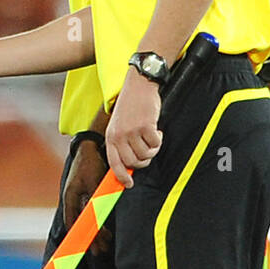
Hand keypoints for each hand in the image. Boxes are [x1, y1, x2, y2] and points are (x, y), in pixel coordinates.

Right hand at [63, 139, 111, 252]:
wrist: (91, 145)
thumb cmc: (91, 162)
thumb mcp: (94, 181)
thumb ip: (96, 200)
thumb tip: (98, 217)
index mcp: (71, 198)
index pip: (73, 222)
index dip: (80, 236)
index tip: (86, 247)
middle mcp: (73, 200)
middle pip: (81, 224)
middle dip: (90, 238)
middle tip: (99, 252)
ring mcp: (80, 197)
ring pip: (87, 220)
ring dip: (96, 231)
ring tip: (104, 244)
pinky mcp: (87, 194)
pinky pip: (91, 213)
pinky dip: (98, 222)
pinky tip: (104, 228)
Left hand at [105, 68, 161, 188]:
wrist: (139, 84)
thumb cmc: (130, 106)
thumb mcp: (119, 124)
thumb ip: (122, 143)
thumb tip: (130, 165)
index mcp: (111, 136)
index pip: (114, 163)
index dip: (122, 176)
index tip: (129, 184)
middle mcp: (119, 136)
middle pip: (133, 162)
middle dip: (144, 161)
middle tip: (149, 150)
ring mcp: (132, 131)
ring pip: (146, 154)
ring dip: (153, 149)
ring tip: (152, 137)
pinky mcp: (145, 126)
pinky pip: (155, 143)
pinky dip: (159, 139)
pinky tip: (156, 129)